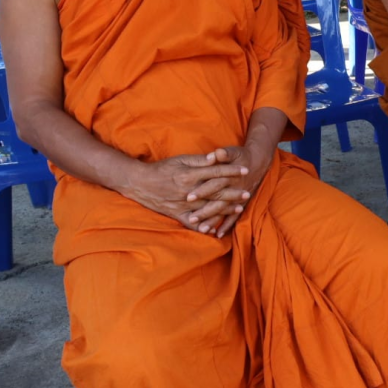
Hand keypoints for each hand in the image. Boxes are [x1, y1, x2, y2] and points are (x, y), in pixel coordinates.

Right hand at [123, 153, 249, 229]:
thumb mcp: (180, 159)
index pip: (216, 172)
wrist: (140, 183)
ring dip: (224, 210)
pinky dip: (203, 227)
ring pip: (207, 208)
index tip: (246, 170)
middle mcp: (188, 191)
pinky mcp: (176, 214)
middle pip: (215, 193)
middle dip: (233, 193)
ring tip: (240, 209)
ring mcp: (182, 205)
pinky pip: (191, 223)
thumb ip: (199, 160)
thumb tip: (216, 157)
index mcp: (189, 175)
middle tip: (248, 193)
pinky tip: (215, 230)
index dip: (232, 171)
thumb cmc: (162, 168)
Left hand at [185, 145, 273, 236]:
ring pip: (224, 211)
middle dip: (205, 210)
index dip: (202, 190)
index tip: (189, 198)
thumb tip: (217, 152)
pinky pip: (234, 217)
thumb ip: (225, 153)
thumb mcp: (234, 152)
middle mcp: (234, 188)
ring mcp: (238, 197)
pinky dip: (227, 225)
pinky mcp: (242, 203)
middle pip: (218, 201)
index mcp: (229, 175)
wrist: (259, 162)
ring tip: (203, 230)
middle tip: (192, 219)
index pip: (214, 184)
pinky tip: (218, 234)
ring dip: (214, 221)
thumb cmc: (242, 156)